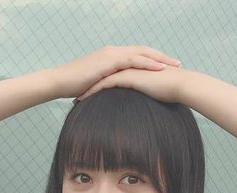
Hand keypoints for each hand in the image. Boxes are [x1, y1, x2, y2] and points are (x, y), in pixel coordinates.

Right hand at [48, 45, 181, 98]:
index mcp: (111, 56)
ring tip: (173, 65)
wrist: (59, 82)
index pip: (137, 55)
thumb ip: (107, 86)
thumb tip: (116, 97)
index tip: (168, 67)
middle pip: (143, 51)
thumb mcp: (95, 85)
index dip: (153, 60)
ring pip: (141, 53)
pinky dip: (147, 63)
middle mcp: (113, 51)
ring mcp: (111, 54)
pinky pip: (132, 60)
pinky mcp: (108, 61)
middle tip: (177, 64)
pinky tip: (158, 69)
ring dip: (159, 59)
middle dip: (161, 57)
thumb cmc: (74, 87)